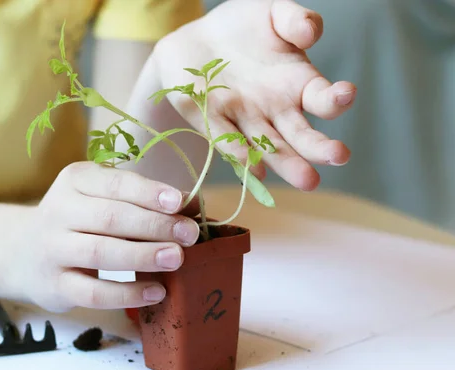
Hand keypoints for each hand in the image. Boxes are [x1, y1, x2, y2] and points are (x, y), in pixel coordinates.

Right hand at [13, 161, 199, 311]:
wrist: (24, 252)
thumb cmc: (80, 220)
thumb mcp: (102, 198)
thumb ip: (141, 200)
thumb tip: (192, 205)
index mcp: (75, 181)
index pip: (115, 184)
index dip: (148, 193)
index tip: (180, 202)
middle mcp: (58, 211)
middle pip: (110, 218)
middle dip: (154, 226)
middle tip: (189, 234)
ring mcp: (53, 249)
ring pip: (100, 253)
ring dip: (142, 256)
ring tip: (176, 258)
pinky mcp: (54, 285)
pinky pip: (93, 292)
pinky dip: (127, 294)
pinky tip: (156, 292)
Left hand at [151, 0, 355, 190]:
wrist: (196, 36)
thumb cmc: (242, 27)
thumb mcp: (272, 12)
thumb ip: (296, 19)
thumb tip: (310, 34)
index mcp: (296, 84)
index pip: (322, 98)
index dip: (336, 98)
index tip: (345, 94)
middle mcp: (275, 109)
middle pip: (300, 134)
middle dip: (318, 147)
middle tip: (338, 157)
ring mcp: (244, 119)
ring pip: (269, 146)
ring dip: (287, 163)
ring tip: (307, 180)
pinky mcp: (211, 120)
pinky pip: (226, 139)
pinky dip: (240, 154)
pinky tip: (254, 169)